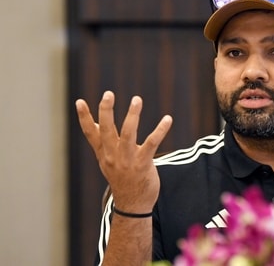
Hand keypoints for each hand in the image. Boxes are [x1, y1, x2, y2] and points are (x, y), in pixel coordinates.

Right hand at [75, 91, 172, 212]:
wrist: (132, 205)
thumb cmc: (122, 178)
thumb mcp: (107, 161)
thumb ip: (103, 142)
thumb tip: (97, 122)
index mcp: (103, 153)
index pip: (91, 133)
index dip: (84, 118)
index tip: (79, 101)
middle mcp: (113, 155)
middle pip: (107, 130)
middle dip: (106, 111)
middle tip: (108, 94)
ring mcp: (127, 160)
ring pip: (128, 134)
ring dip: (133, 115)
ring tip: (136, 99)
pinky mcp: (143, 164)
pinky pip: (152, 143)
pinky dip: (160, 130)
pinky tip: (168, 119)